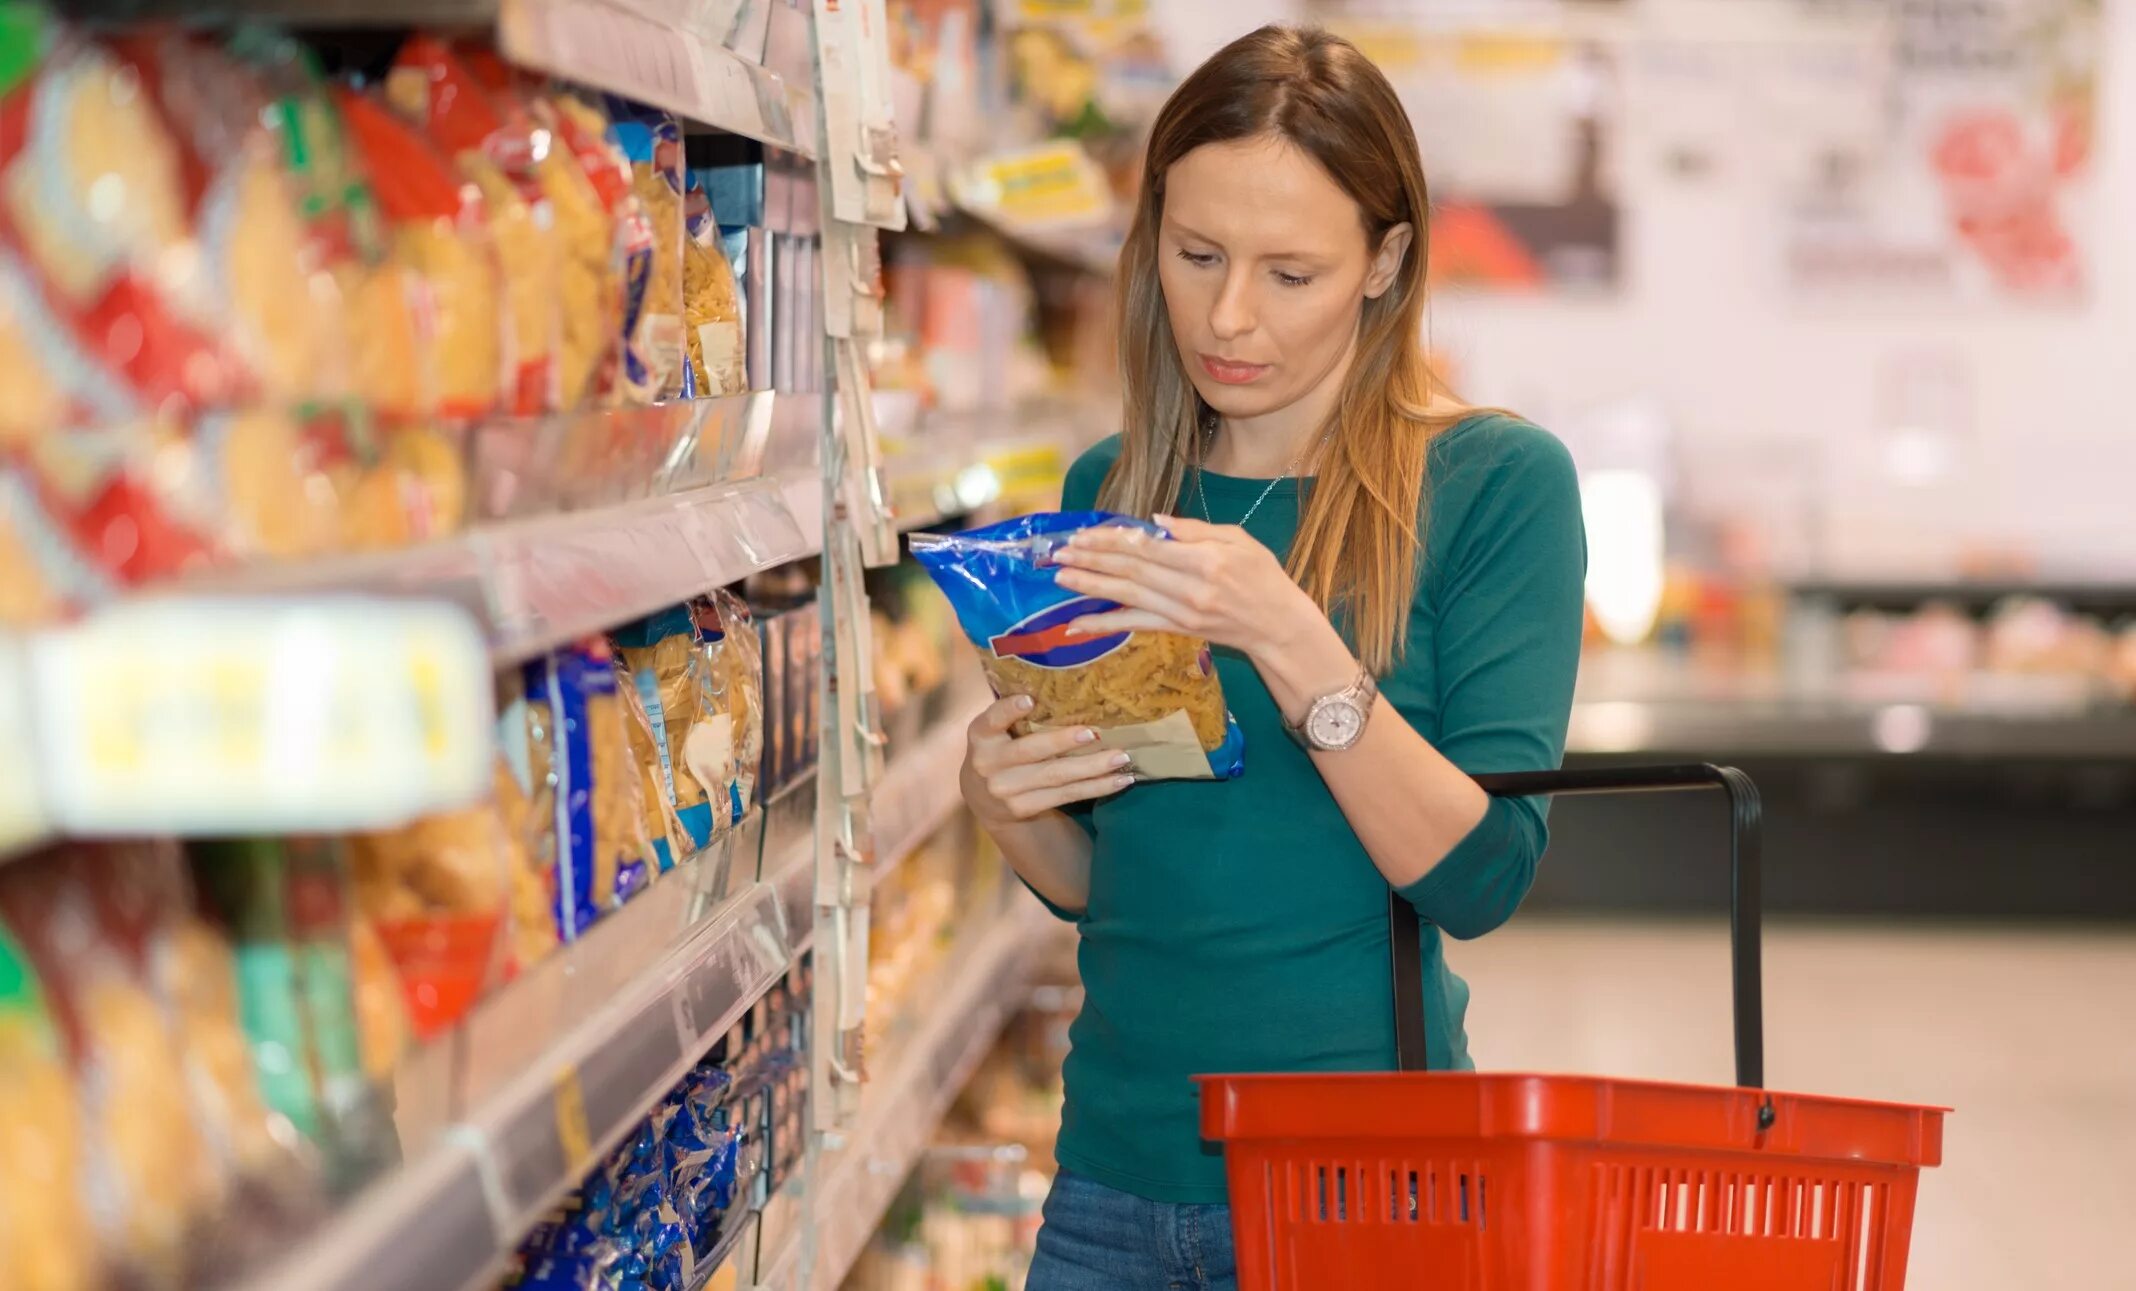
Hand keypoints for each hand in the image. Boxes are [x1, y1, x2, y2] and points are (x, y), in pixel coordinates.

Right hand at [961, 694, 1132, 824]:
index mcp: (980, 735)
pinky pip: (1066, 795)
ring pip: (1055, 776)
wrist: (984, 801)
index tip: (1029, 701)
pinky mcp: (1023, 809)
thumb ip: (1015, 713)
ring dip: (1092, 768)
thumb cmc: (1001, 750)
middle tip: (1094, 733)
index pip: (992, 719)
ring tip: (1121, 757)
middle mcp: (988, 763)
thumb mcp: (996, 731)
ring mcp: (1005, 790)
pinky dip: (1096, 787)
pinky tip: (1120, 780)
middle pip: (1031, 751)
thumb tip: (1065, 679)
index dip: (1008, 710)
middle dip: (1063, 742)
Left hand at [1051, 514, 1317, 660]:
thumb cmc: (1263, 576)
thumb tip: (1155, 522)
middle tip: (1059, 552)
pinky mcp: (1178, 630)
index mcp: (1205, 559)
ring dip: (1090, 586)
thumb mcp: (1239, 539)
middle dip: (1092, 560)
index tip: (1083, 534)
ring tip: (1060, 577)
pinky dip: (1104, 624)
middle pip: (1131, 570)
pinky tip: (1077, 623)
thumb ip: (1195, 530)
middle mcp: (1190, 587)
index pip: (1147, 547)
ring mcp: (1181, 612)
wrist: (1279, 625)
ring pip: (1127, 596)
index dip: (1111, 540)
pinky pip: (1134, 625)